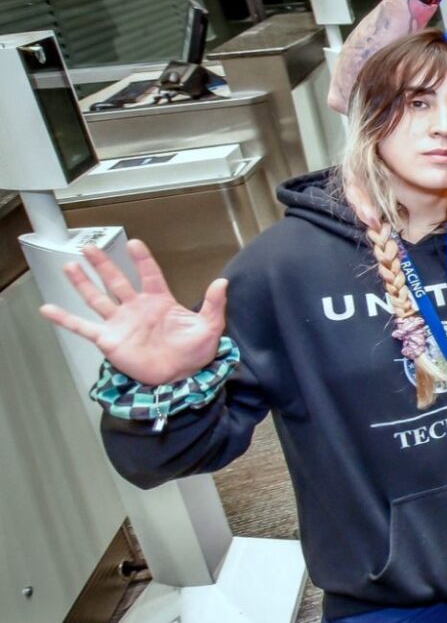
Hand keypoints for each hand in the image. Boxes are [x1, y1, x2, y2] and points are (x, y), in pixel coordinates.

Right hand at [40, 240, 225, 384]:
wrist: (180, 377)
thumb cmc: (194, 353)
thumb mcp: (209, 327)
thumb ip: (214, 304)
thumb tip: (223, 282)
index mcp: (160, 301)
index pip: (149, 274)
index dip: (142, 259)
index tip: (134, 244)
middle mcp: (136, 308)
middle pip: (116, 280)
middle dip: (103, 263)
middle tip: (90, 246)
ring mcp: (120, 322)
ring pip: (97, 298)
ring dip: (83, 283)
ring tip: (70, 266)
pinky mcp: (109, 339)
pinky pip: (83, 327)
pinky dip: (65, 319)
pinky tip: (48, 309)